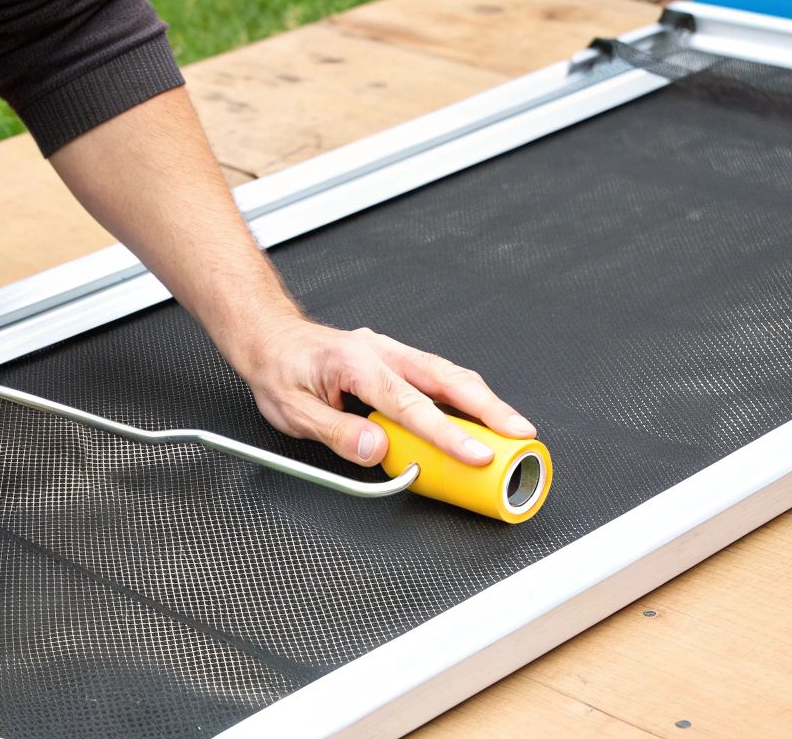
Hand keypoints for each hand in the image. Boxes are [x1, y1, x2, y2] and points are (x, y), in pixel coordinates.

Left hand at [232, 319, 536, 467]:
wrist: (270, 336)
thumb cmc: (279, 370)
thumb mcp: (293, 411)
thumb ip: (337, 433)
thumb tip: (378, 451)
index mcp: (357, 365)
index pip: (411, 405)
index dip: (448, 433)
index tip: (477, 454)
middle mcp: (382, 352)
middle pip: (447, 380)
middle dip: (489, 408)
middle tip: (522, 434)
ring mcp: (392, 352)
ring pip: (448, 374)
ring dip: (483, 401)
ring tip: (511, 427)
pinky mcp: (395, 359)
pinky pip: (437, 376)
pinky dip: (463, 395)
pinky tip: (478, 414)